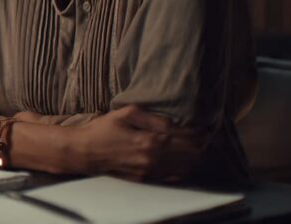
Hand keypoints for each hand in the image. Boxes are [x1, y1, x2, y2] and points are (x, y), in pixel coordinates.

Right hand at [73, 105, 207, 181]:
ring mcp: (150, 170)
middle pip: (189, 153)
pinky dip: (184, 169)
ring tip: (199, 147)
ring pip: (184, 167)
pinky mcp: (145, 178)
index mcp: (150, 140)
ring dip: (195, 157)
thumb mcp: (126, 113)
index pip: (185, 137)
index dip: (198, 132)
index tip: (205, 126)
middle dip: (200, 144)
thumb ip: (153, 118)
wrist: (85, 151)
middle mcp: (153, 158)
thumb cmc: (103, 129)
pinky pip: (173, 176)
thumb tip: (173, 123)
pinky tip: (186, 161)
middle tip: (205, 135)